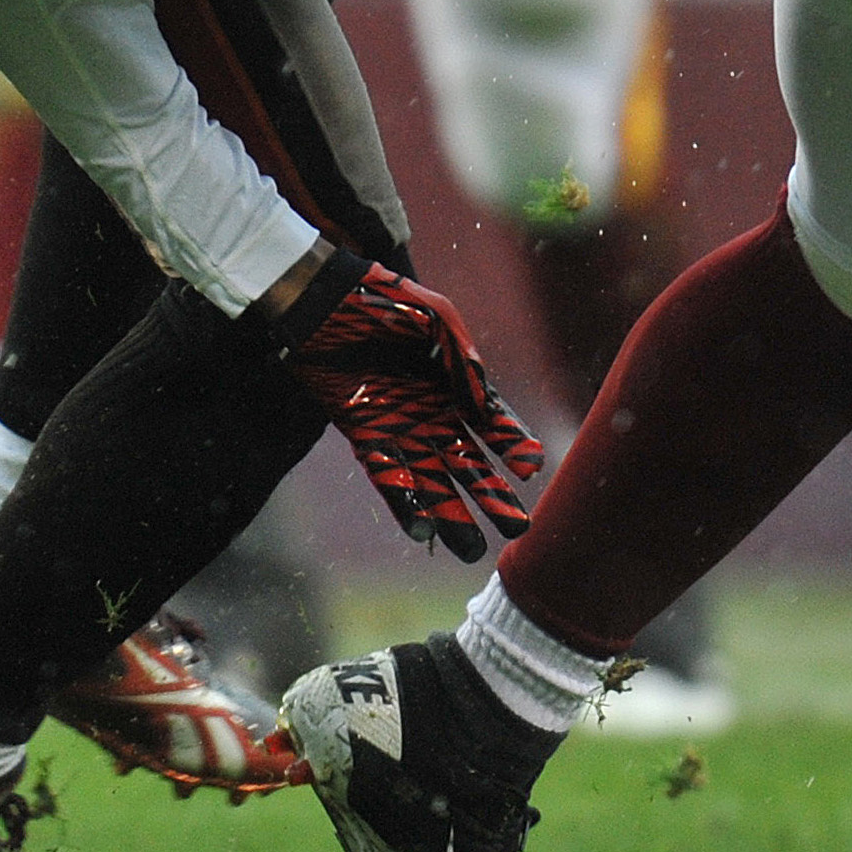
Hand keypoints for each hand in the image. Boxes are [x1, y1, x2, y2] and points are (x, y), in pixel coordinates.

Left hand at [276, 255, 548, 558]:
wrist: (322, 301)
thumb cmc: (382, 299)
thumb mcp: (434, 316)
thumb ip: (463, 357)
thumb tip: (485, 405)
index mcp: (458, 384)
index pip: (495, 424)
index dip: (515, 446)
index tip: (529, 468)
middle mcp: (435, 414)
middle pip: (471, 465)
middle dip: (494, 497)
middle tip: (517, 529)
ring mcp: (402, 430)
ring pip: (435, 482)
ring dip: (453, 516)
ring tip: (472, 551)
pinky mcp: (367, 437)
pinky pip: (391, 478)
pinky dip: (406, 505)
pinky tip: (423, 532)